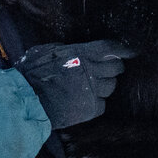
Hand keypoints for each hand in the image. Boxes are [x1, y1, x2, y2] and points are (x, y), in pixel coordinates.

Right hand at [15, 39, 135, 128]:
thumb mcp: (46, 51)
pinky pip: (102, 104)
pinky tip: (85, 101)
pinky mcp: (90, 109)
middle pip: (116, 68)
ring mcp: (92, 91)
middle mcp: (90, 71)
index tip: (130, 51)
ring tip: (91, 87)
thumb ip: (66, 49)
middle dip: (114, 68)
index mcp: (81, 53)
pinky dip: (96, 103)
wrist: (27, 99)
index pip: (111, 48)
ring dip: (104, 86)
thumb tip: (74, 49)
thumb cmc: (31, 74)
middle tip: (108, 70)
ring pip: (111, 86)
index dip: (123, 50)